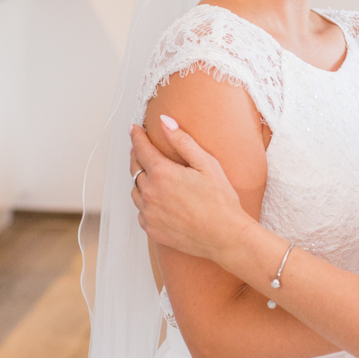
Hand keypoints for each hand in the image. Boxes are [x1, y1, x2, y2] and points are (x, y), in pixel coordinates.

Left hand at [130, 117, 249, 261]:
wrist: (224, 237)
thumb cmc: (220, 200)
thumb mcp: (206, 164)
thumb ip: (182, 141)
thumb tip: (164, 121)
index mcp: (162, 173)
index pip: (141, 149)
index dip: (137, 136)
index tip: (134, 128)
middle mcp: (150, 193)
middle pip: (135, 169)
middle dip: (137, 156)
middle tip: (140, 149)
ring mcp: (149, 213)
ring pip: (136, 191)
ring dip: (140, 180)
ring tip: (150, 175)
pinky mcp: (152, 229)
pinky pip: (141, 211)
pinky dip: (145, 202)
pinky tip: (157, 200)